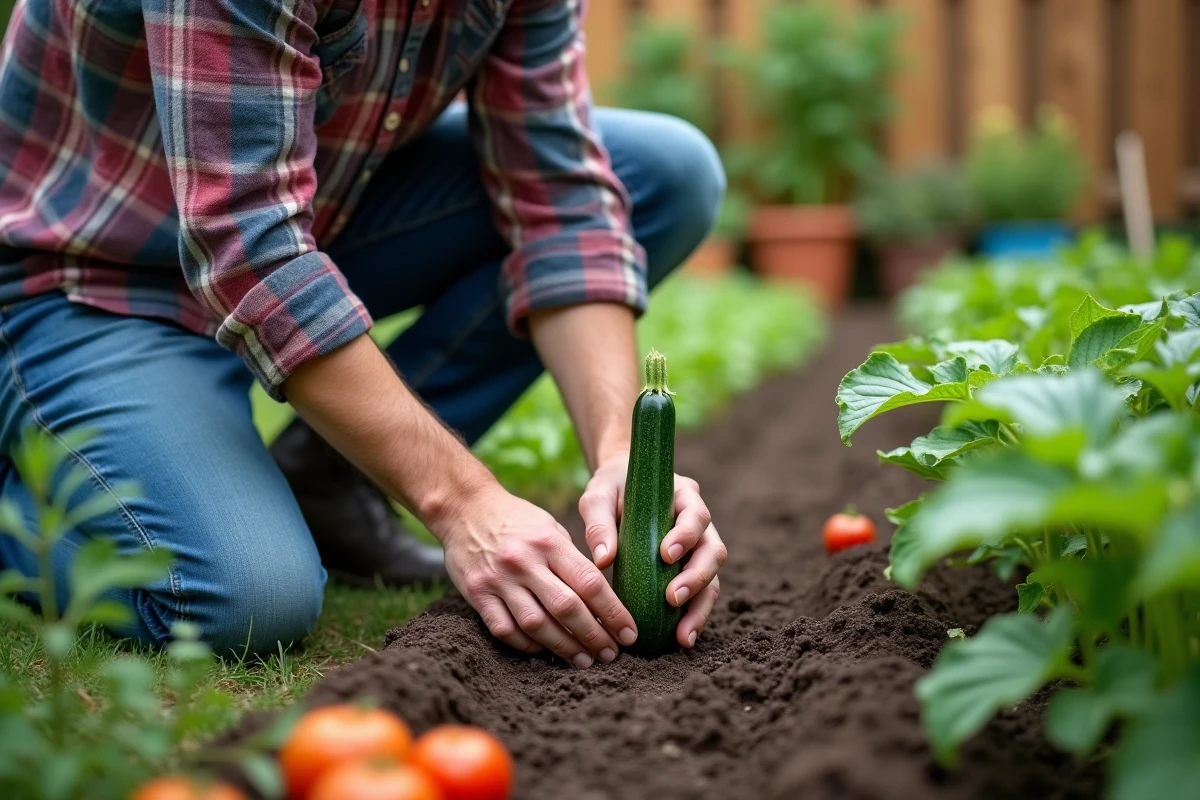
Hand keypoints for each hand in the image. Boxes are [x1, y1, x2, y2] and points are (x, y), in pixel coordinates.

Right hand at [438, 484, 639, 668]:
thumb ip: (572, 562)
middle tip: (612, 655)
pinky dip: (526, 645)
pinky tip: (543, 651)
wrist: (465, 509)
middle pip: (567, 608)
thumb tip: (603, 602)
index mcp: (549, 543)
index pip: (590, 583)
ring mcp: (499, 580)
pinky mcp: (477, 594)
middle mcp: (525, 562)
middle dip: (594, 636)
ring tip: (584, 661)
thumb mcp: (551, 530)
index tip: (629, 634)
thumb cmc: (518, 521)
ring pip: (537, 625)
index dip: (614, 613)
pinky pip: (505, 629)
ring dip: (564, 647)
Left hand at [579, 453, 726, 648]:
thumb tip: (602, 560)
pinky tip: (679, 637)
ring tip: (682, 636)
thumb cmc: (610, 489)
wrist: (619, 488)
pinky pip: (699, 594)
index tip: (666, 555)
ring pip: (713, 578)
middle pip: (713, 551)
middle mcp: (698, 523)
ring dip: (700, 607)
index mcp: (683, 496)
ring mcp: (698, 548)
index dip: (686, 536)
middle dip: (697, 578)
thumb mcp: (598, 497)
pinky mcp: (688, 569)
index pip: (696, 515)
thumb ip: (599, 522)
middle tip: (673, 599)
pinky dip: (692, 616)